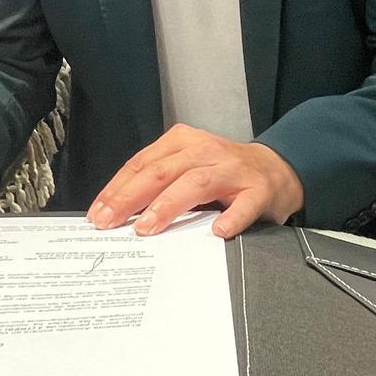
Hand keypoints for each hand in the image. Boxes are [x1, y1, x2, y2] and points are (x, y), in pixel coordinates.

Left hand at [88, 125, 303, 239]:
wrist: (276, 169)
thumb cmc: (223, 172)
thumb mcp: (187, 166)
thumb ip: (158, 183)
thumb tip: (116, 213)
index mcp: (183, 142)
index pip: (142, 163)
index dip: (117, 188)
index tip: (98, 213)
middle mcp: (206, 151)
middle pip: (161, 171)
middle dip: (131, 197)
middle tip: (111, 222)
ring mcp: (233, 169)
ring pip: (195, 183)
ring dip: (168, 205)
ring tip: (147, 227)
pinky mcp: (258, 190)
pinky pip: (243, 206)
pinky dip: (230, 219)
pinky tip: (216, 232)